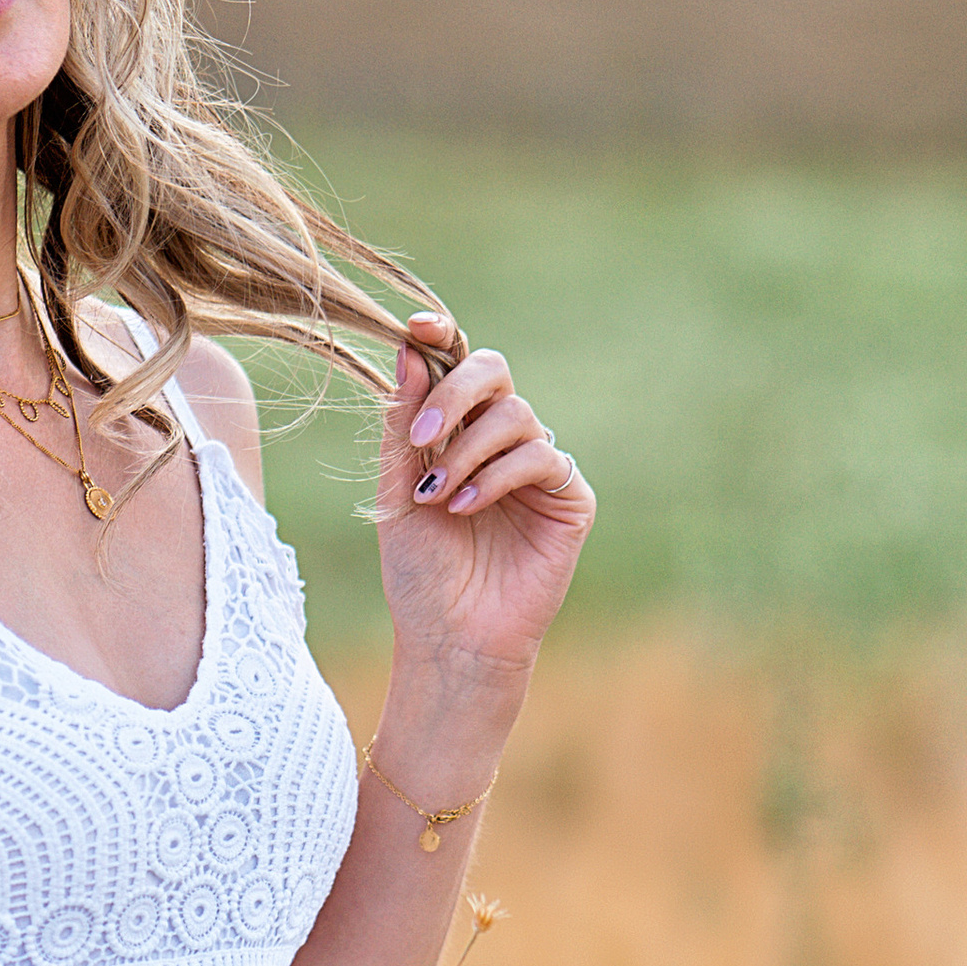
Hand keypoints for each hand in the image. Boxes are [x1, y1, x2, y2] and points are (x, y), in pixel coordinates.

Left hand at [374, 310, 593, 689]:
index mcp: (456, 432)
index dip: (441, 337)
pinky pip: (540, 457)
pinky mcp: (569, 498)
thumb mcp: (397, 490)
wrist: (449, 638)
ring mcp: (538, 467)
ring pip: (515, 415)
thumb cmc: (420, 572)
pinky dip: (496, 476)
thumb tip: (410, 351)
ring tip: (438, 495)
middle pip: (494, 372)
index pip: (455, 366)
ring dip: (467, 451)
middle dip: (457, 391)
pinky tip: (465, 508)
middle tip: (424, 434)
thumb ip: (404, 424)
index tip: (416, 327)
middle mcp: (500, 441)